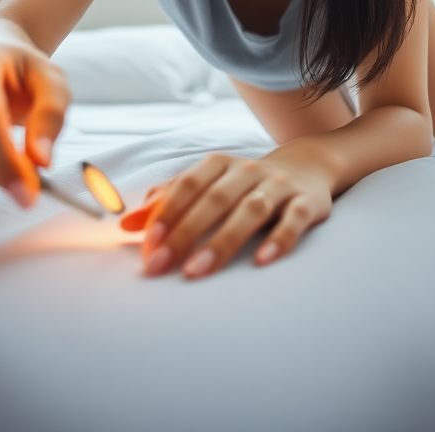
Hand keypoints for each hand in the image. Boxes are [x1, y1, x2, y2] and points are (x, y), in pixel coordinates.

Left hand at [122, 151, 332, 278]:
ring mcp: (279, 185)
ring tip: (197, 270)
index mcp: (220, 164)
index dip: (167, 212)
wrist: (306, 168)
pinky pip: (294, 219)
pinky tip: (262, 261)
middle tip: (161, 266)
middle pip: (215, 199)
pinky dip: (280, 239)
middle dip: (185, 232)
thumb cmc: (243, 185)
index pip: (189, 184)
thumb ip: (168, 202)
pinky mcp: (307, 202)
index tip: (148, 243)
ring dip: (223, 240)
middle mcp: (248, 170)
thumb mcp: (207, 185)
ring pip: (250, 210)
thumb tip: (127, 225)